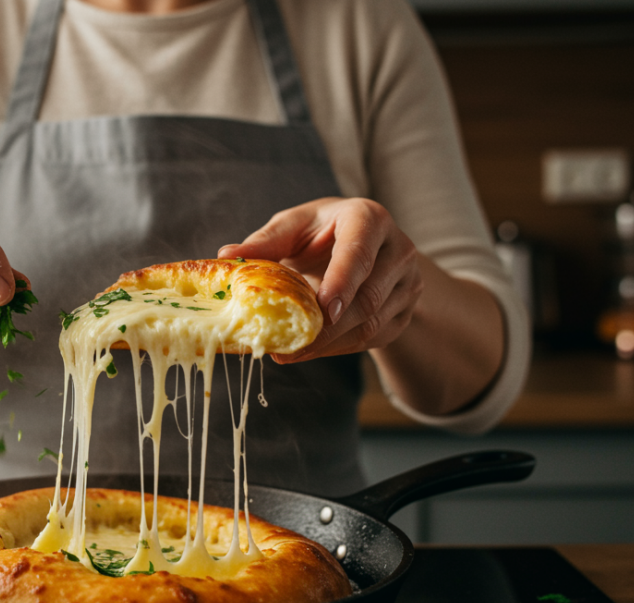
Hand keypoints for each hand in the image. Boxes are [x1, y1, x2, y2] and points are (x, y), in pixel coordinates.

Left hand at [219, 197, 422, 362]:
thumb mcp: (292, 228)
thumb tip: (226, 256)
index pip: (360, 251)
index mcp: (369, 218)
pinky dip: (339, 349)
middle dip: (327, 328)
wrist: (359, 246)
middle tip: (288, 346)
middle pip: (368, 296)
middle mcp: (398, 248)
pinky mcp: (404, 311)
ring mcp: (408, 282)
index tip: (323, 310)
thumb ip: (264, 242)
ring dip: (329, 344)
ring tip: (290, 353)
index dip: (343, 281)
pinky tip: (311, 351)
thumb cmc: (318, 232)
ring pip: (372, 323)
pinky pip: (374, 338)